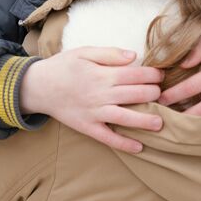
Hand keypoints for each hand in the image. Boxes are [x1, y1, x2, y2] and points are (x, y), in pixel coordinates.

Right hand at [20, 47, 163, 152]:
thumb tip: (134, 56)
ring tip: (161, 123)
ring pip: (125, 118)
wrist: (37, 87)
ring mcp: (94, 113)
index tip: (162, 75)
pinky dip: (123, 144)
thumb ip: (110, 53)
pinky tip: (139, 148)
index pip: (135, 74)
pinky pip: (108, 138)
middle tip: (163, 94)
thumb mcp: (84, 52)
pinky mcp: (87, 127)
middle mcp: (100, 94)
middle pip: (135, 95)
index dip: (152, 75)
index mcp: (101, 74)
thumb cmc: (63, 66)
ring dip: (146, 121)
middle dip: (154, 94)